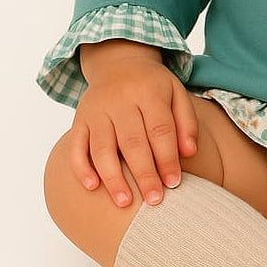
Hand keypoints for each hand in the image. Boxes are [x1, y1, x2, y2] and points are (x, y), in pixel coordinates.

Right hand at [68, 40, 198, 207]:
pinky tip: (92, 187)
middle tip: (154, 201)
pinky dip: (81, 167)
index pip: (160, 128)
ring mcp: (97, 110)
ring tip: (125, 203)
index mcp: (149, 92)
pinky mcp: (79, 119)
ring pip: (102, 147)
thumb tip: (190, 153)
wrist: (118, 63)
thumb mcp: (176, 93)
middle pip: (133, 141)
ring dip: (113, 177)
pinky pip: (76, 145)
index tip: (174, 183)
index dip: (167, 157)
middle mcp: (121, 100)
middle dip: (144, 174)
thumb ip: (186, 121)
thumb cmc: (153, 86)